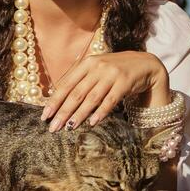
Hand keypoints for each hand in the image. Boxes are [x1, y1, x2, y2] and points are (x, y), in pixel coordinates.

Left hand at [40, 51, 167, 131]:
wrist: (144, 64)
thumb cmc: (115, 70)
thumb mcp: (96, 69)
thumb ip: (79, 80)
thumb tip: (55, 96)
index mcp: (87, 63)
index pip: (66, 84)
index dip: (55, 100)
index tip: (45, 115)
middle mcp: (98, 67)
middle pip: (77, 92)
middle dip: (63, 111)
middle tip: (53, 127)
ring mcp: (112, 74)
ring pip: (91, 98)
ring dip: (79, 114)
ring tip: (69, 127)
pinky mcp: (125, 82)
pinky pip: (110, 100)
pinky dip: (100, 112)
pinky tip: (92, 122)